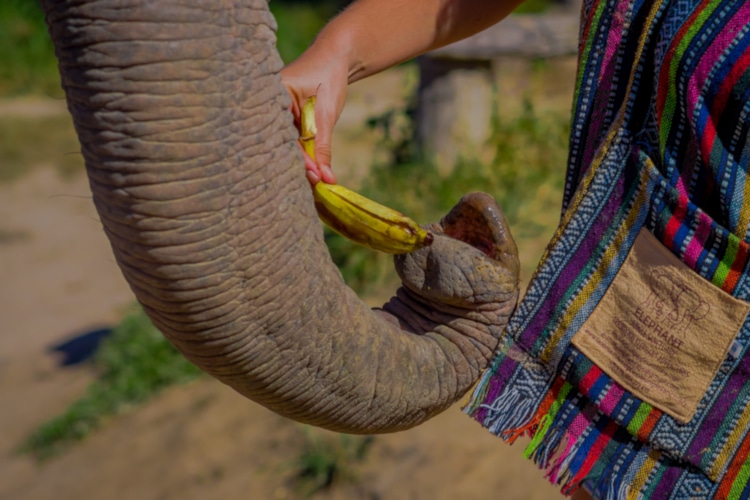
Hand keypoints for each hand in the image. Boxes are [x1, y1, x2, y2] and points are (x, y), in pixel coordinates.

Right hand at [281, 49, 348, 184]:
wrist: (334, 58)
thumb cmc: (328, 78)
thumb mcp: (326, 114)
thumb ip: (323, 147)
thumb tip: (326, 178)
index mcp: (270, 97)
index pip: (281, 135)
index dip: (298, 158)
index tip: (314, 175)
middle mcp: (266, 107)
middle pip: (278, 145)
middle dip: (297, 165)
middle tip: (316, 183)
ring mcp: (273, 114)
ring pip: (285, 146)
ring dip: (301, 163)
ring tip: (317, 181)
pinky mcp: (283, 121)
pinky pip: (289, 142)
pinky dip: (303, 155)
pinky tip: (314, 171)